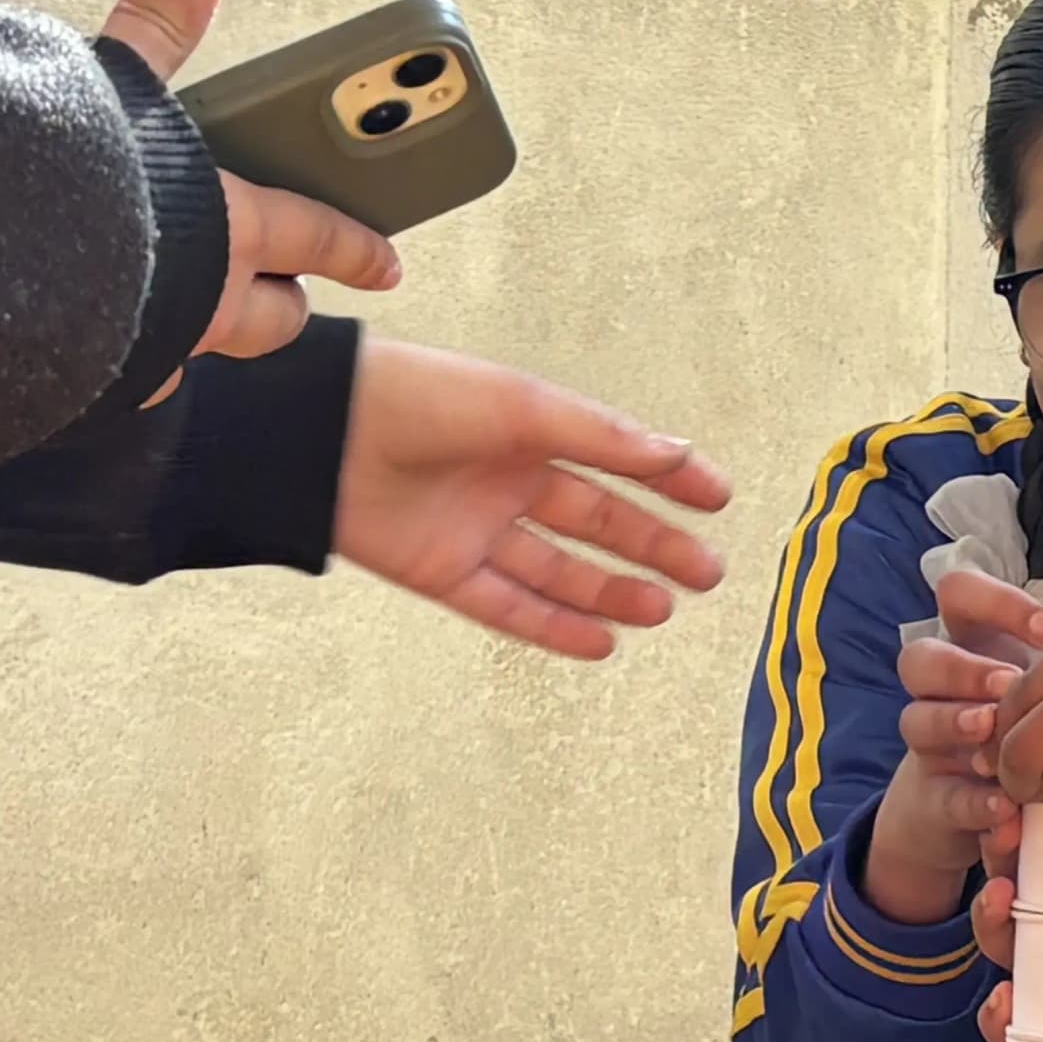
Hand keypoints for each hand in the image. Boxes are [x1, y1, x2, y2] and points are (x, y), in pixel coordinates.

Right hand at [100, 0, 404, 383]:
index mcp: (232, 229)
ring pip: (206, 353)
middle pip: (275, 319)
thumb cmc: (66, 186)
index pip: (318, 240)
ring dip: (207, 332)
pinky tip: (101, 344)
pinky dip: (128, 361)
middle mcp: (206, 304)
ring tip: (186, 309)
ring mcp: (155, 355)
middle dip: (285, 302)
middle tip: (282, 283)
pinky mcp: (96, 387)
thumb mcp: (120, 83)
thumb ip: (159, 22)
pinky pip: (128, 380)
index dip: (359, 250)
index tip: (387, 264)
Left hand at [332, 338, 730, 657]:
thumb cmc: (420, 398)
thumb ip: (600, 436)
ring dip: (612, 592)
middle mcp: (507, 483)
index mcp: (528, 431)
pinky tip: (602, 643)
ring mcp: (476, 531)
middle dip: (654, 547)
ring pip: (559, 572)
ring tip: (665, 610)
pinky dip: (554, 628)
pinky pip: (509, 608)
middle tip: (709, 572)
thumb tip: (676, 453)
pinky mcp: (442, 573)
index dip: (668, 481)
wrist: (324, 432)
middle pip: (596, 523)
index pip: (615, 461)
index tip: (718, 499)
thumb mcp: (520, 408)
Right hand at [871, 573, 1042, 923]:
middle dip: (962, 668)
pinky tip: (1005, 811)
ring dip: (952, 723)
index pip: (958, 596)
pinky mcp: (934, 799)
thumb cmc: (1040, 730)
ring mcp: (931, 745)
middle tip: (1007, 682)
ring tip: (989, 732)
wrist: (989, 808)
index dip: (993, 603)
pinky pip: (942, 796)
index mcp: (971, 649)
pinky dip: (974, 803)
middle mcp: (941, 692)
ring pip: (914, 721)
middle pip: (920, 658)